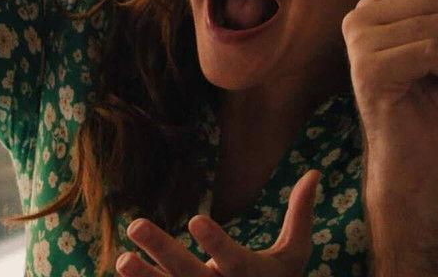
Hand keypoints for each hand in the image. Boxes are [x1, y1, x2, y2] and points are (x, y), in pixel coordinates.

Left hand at [116, 169, 319, 276]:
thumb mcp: (294, 253)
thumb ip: (300, 214)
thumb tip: (315, 172)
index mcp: (250, 275)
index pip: (231, 258)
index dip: (215, 241)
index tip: (195, 220)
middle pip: (187, 273)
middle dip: (162, 249)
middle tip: (137, 224)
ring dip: (143, 275)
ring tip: (122, 258)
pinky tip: (123, 270)